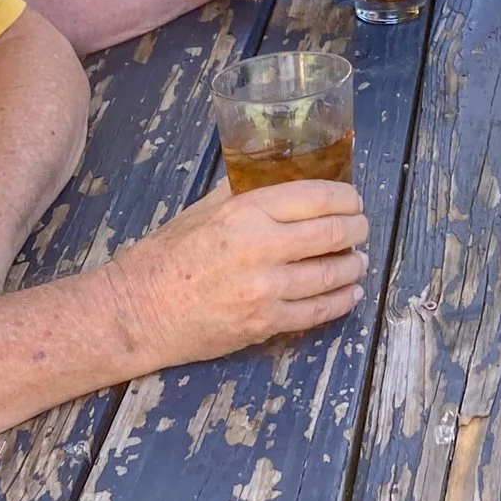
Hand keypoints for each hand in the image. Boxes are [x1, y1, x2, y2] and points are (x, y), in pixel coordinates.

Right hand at [105, 178, 370, 366]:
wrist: (138, 312)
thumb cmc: (165, 256)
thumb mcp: (202, 209)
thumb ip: (243, 192)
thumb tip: (277, 175)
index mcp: (246, 212)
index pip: (317, 197)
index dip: (346, 198)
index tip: (353, 200)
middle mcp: (261, 248)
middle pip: (332, 234)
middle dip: (357, 229)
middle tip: (362, 228)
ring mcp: (266, 290)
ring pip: (331, 275)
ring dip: (353, 266)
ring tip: (358, 261)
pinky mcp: (265, 324)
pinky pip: (317, 312)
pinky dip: (341, 301)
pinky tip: (350, 293)